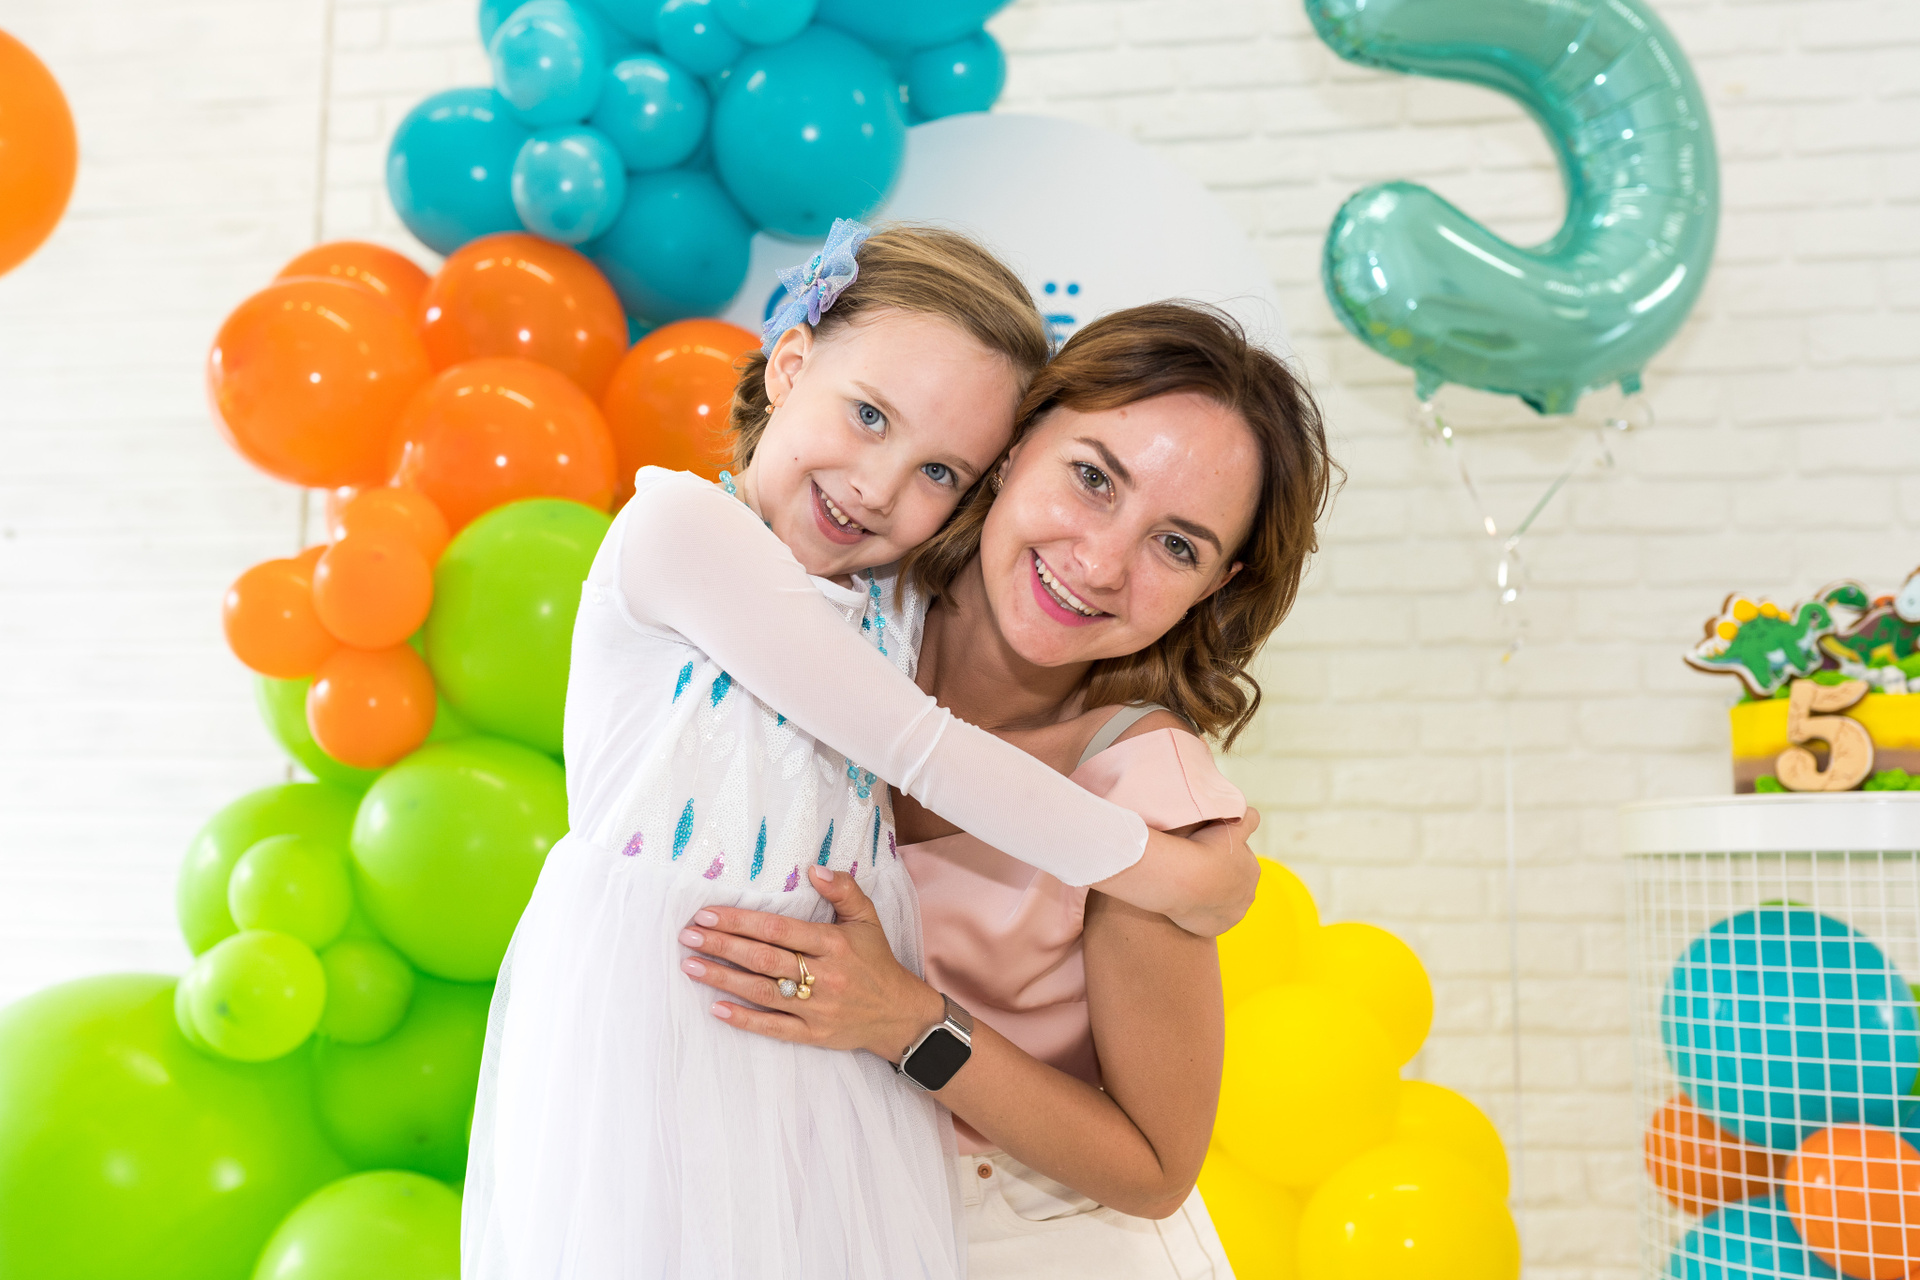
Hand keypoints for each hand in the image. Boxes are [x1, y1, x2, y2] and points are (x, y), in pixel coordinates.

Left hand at [679, 864, 945, 1061]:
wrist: (899, 1014)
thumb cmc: (877, 961)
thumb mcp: (867, 919)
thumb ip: (843, 890)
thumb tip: (813, 868)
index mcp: (834, 943)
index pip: (778, 929)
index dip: (741, 921)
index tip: (708, 913)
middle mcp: (824, 976)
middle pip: (763, 959)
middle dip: (722, 945)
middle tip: (688, 935)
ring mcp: (817, 1008)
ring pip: (762, 991)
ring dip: (723, 978)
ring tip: (691, 965)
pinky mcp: (813, 1034)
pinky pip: (773, 1027)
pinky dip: (744, 1019)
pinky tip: (716, 1008)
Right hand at [1166, 806, 1261, 937]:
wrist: (1181, 878)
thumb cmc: (1204, 847)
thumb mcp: (1231, 824)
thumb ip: (1248, 819)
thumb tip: (1255, 816)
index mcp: (1253, 870)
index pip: (1239, 859)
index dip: (1221, 852)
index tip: (1204, 849)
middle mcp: (1248, 896)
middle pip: (1231, 883)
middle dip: (1218, 876)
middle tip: (1195, 866)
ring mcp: (1232, 916)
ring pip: (1220, 902)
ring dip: (1209, 895)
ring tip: (1189, 883)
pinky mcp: (1214, 929)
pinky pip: (1206, 919)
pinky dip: (1198, 912)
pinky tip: (1186, 900)